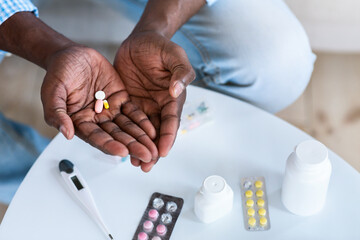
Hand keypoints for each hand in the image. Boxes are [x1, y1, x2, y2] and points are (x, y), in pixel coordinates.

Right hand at [41, 45, 157, 162]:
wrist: (73, 54)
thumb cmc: (59, 72)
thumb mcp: (52, 91)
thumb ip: (57, 112)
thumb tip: (66, 133)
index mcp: (80, 122)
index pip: (96, 137)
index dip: (109, 145)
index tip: (122, 151)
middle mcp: (97, 119)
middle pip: (116, 136)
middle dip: (132, 147)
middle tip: (146, 156)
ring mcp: (110, 110)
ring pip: (128, 127)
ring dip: (141, 138)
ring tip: (153, 149)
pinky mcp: (121, 99)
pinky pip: (134, 112)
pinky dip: (143, 122)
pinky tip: (153, 131)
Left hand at [114, 31, 195, 171]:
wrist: (141, 40)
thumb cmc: (160, 46)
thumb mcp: (174, 55)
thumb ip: (180, 72)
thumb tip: (176, 90)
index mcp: (173, 98)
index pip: (171, 121)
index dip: (168, 137)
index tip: (163, 151)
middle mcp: (159, 106)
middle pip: (158, 132)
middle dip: (153, 150)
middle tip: (146, 165)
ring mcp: (144, 106)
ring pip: (142, 132)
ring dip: (138, 147)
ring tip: (133, 163)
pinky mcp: (128, 103)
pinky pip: (126, 122)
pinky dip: (124, 135)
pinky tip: (120, 145)